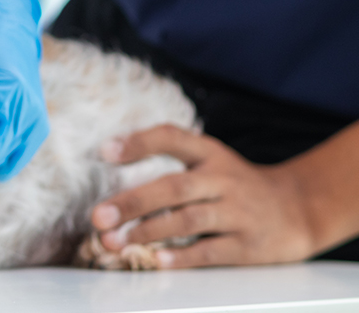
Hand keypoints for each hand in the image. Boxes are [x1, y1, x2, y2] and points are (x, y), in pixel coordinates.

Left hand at [92, 125, 315, 267]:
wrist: (299, 209)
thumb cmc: (235, 184)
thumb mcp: (210, 159)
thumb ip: (169, 156)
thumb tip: (108, 156)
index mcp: (210, 153)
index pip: (172, 138)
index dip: (139, 142)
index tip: (105, 151)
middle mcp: (223, 179)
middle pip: (174, 187)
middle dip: (132, 202)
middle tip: (98, 217)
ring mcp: (238, 212)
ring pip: (189, 220)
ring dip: (148, 231)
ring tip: (115, 242)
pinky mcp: (249, 245)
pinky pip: (211, 251)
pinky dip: (182, 256)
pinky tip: (156, 260)